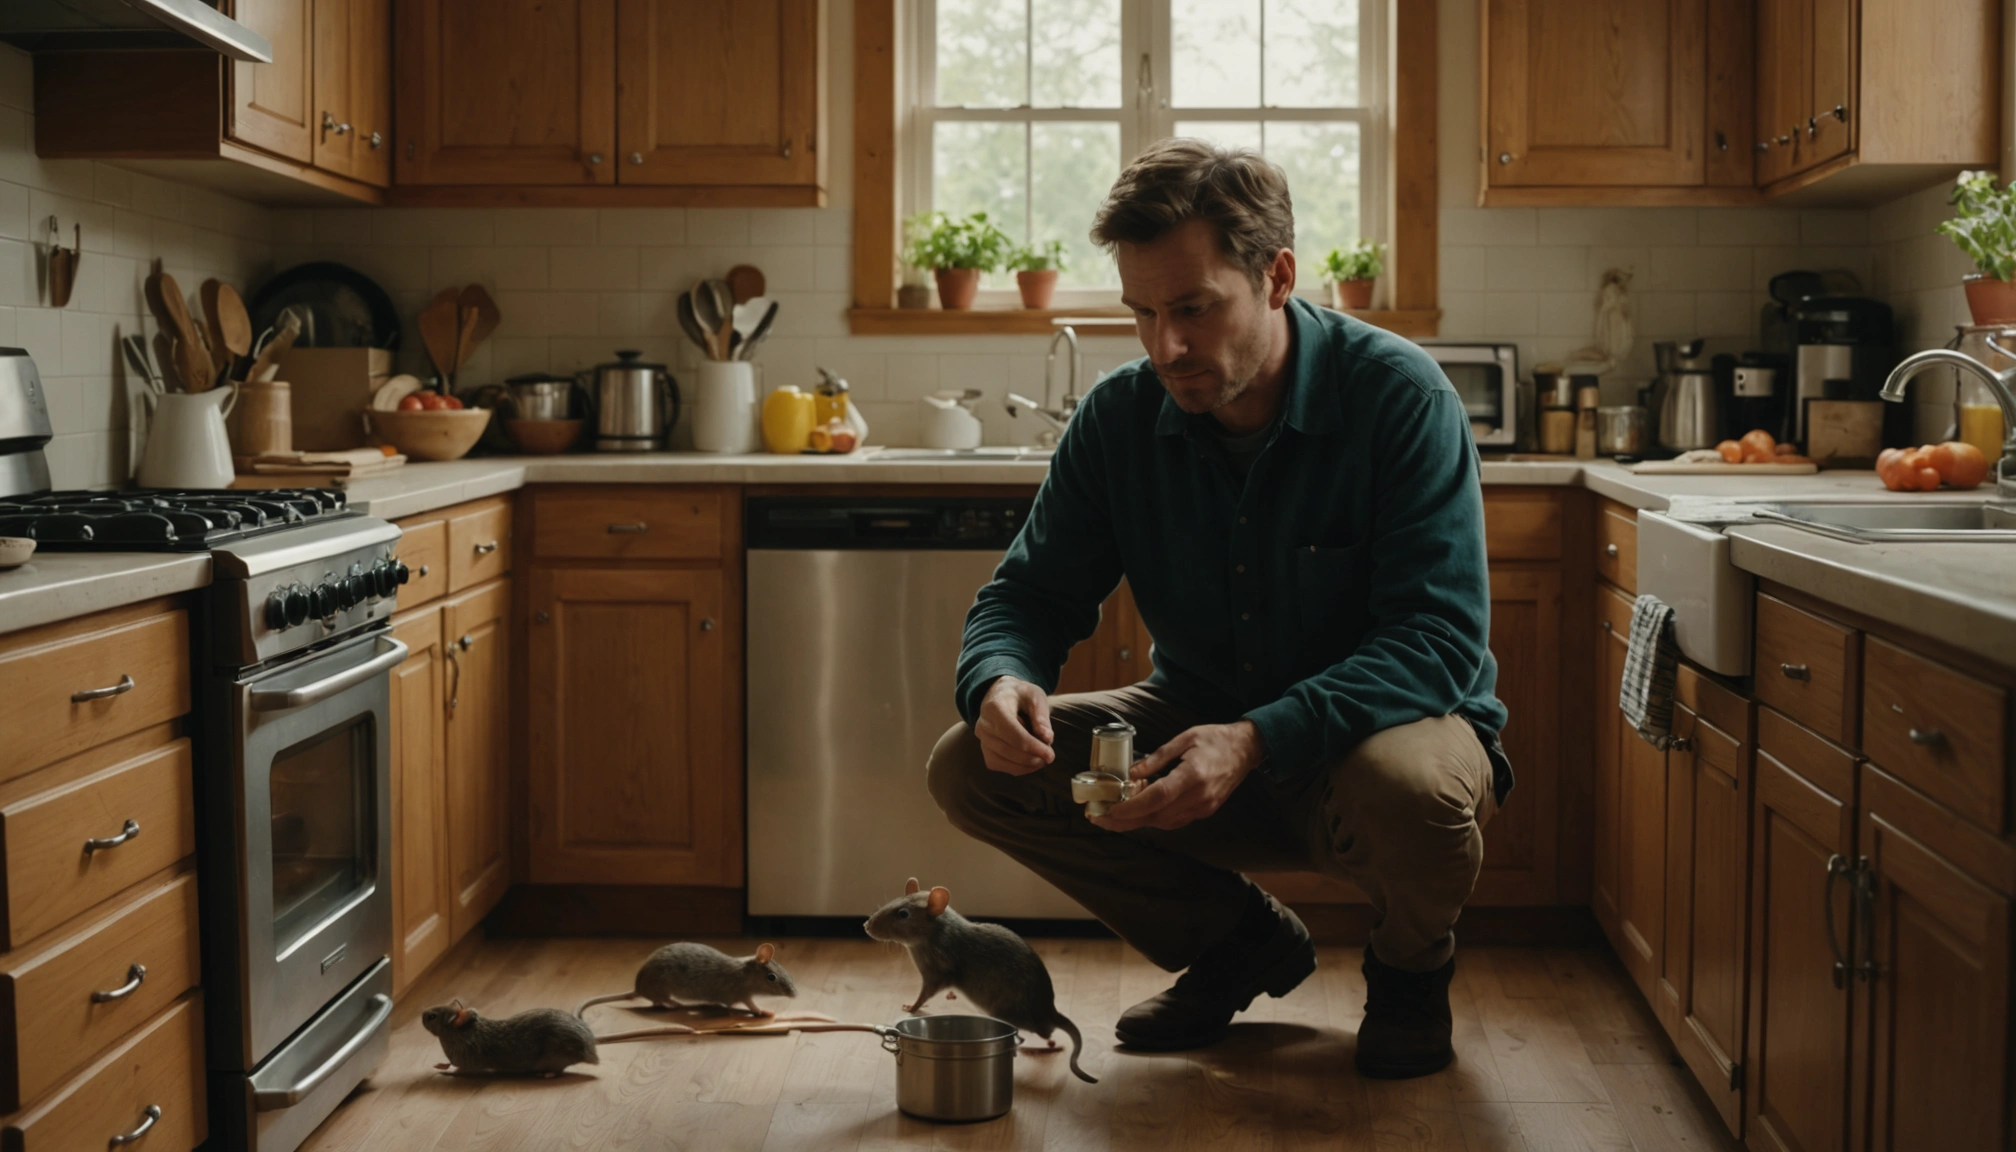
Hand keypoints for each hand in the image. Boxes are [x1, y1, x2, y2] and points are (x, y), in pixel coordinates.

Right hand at [974, 676, 1054, 774]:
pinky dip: (1015, 768)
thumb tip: (1047, 739)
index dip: (1033, 747)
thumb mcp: (1035, 696)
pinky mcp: (984, 749)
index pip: (1013, 734)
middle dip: (1031, 758)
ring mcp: (981, 738)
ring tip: (1041, 761)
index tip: (1051, 755)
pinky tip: (1030, 763)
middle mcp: (983, 724)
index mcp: (995, 707)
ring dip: (1024, 766)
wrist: (1001, 694)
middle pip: (1007, 749)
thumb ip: (1041, 716)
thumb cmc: (1021, 694)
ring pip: (1001, 760)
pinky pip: (997, 764)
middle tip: (1049, 758)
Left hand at [1090, 721, 1265, 832]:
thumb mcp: (1184, 739)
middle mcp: (1199, 796)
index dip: (1131, 808)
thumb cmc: (1215, 739)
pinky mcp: (1205, 811)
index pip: (1157, 798)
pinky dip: (1155, 819)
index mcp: (1193, 775)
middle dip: (1126, 821)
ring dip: (1138, 822)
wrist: (1246, 750)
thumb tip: (1132, 774)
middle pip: (1157, 816)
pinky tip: (1140, 813)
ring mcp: (1204, 807)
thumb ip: (1157, 758)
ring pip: (1164, 822)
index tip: (1111, 811)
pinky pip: (1175, 821)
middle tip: (1100, 820)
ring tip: (1114, 817)